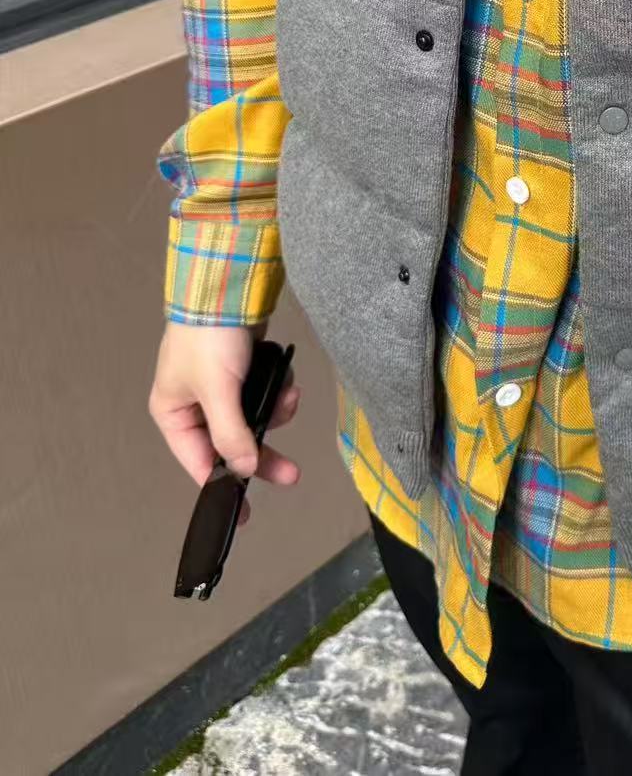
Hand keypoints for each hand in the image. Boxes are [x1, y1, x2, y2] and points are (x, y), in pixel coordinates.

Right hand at [148, 320, 300, 525]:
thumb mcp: (218, 390)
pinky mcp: (244, 369)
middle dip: (263, 453)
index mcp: (173, 413)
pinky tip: (288, 382)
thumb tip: (243, 470)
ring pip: (253, 419)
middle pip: (232, 444)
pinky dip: (278, 391)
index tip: (243, 516)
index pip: (199, 463)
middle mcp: (195, 404)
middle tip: (292, 473)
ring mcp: (221, 386)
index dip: (222, 488)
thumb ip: (230, 434)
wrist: (230, 283)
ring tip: (290, 398)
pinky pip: (264, 394)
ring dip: (275, 412)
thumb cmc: (210, 336)